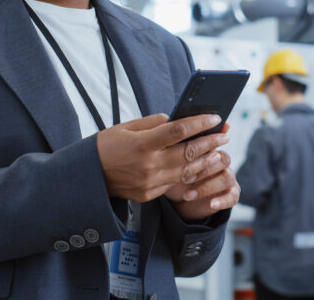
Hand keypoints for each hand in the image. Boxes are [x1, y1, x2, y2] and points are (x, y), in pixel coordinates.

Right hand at [97, 113, 230, 202]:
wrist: (89, 177)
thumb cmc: (106, 147)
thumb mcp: (126, 127)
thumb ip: (152, 123)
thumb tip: (175, 119)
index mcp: (143, 144)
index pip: (179, 131)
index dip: (200, 124)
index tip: (214, 118)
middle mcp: (149, 165)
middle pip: (189, 152)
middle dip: (211, 142)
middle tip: (225, 135)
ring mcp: (151, 183)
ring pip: (188, 171)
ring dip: (207, 160)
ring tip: (219, 151)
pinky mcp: (150, 194)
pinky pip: (176, 183)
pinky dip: (191, 174)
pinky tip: (201, 166)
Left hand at [164, 143, 239, 221]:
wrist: (181, 200)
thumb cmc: (176, 178)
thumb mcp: (172, 166)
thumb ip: (174, 153)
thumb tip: (166, 139)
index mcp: (209, 150)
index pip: (213, 144)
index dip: (200, 154)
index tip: (182, 163)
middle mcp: (221, 162)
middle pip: (224, 159)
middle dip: (203, 170)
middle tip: (185, 179)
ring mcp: (228, 178)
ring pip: (227, 177)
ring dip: (207, 187)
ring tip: (187, 195)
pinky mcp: (231, 194)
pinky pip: (232, 197)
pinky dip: (222, 201)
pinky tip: (211, 204)